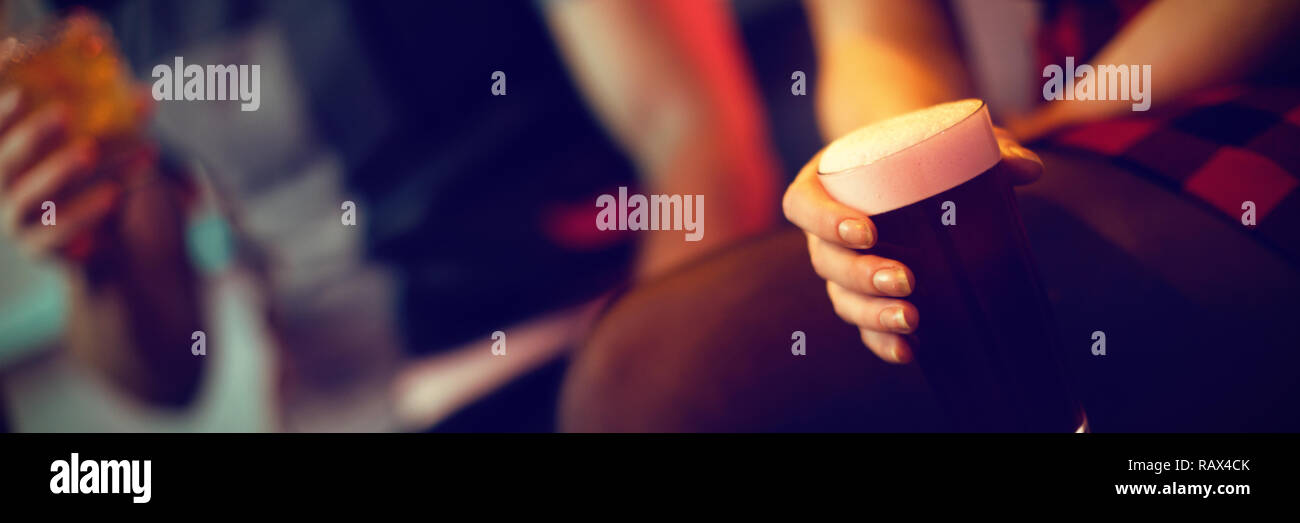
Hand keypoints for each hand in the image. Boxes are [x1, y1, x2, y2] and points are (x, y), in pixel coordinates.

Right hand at [0, 38, 151, 261]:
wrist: (103, 244)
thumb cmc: (90, 177)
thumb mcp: (93, 134)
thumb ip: (94, 98)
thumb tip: (103, 38)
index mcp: (5, 156)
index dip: (2, 113)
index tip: (22, 91)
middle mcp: (0, 186)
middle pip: (6, 160)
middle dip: (33, 135)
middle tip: (65, 113)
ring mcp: (15, 220)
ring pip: (36, 194)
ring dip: (61, 170)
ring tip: (91, 151)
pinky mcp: (40, 247)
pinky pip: (60, 231)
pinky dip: (86, 212)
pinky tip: (116, 194)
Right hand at [782, 126, 1043, 362]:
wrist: (912, 173)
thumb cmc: (921, 153)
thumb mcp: (948, 140)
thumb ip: (988, 148)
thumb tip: (1028, 170)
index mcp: (823, 185)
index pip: (803, 205)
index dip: (824, 221)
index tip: (867, 231)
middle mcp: (823, 232)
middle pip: (825, 261)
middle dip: (862, 276)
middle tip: (906, 279)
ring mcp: (840, 268)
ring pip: (841, 298)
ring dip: (872, 313)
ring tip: (913, 319)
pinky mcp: (863, 297)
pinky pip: (862, 326)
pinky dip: (882, 340)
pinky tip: (910, 351)